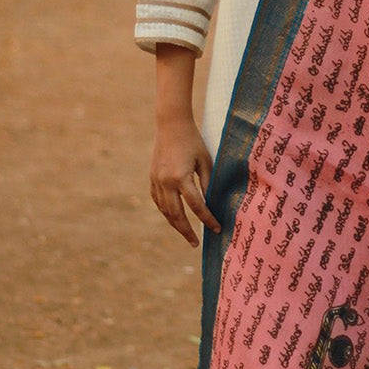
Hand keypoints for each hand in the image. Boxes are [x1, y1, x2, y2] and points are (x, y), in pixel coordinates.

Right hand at [150, 119, 219, 245]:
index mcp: (181, 177)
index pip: (196, 206)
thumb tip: (210, 203)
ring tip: (186, 234)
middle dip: (187, 231)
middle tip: (196, 244)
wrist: (171, 125)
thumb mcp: (205, 160)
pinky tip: (174, 218)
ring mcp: (156, 181)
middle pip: (176, 214)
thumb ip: (207, 182)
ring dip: (175, 224)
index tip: (217, 229)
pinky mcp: (152, 178)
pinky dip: (166, 212)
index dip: (207, 219)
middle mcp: (165, 182)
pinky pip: (157, 201)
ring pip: (165, 210)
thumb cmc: (193, 141)